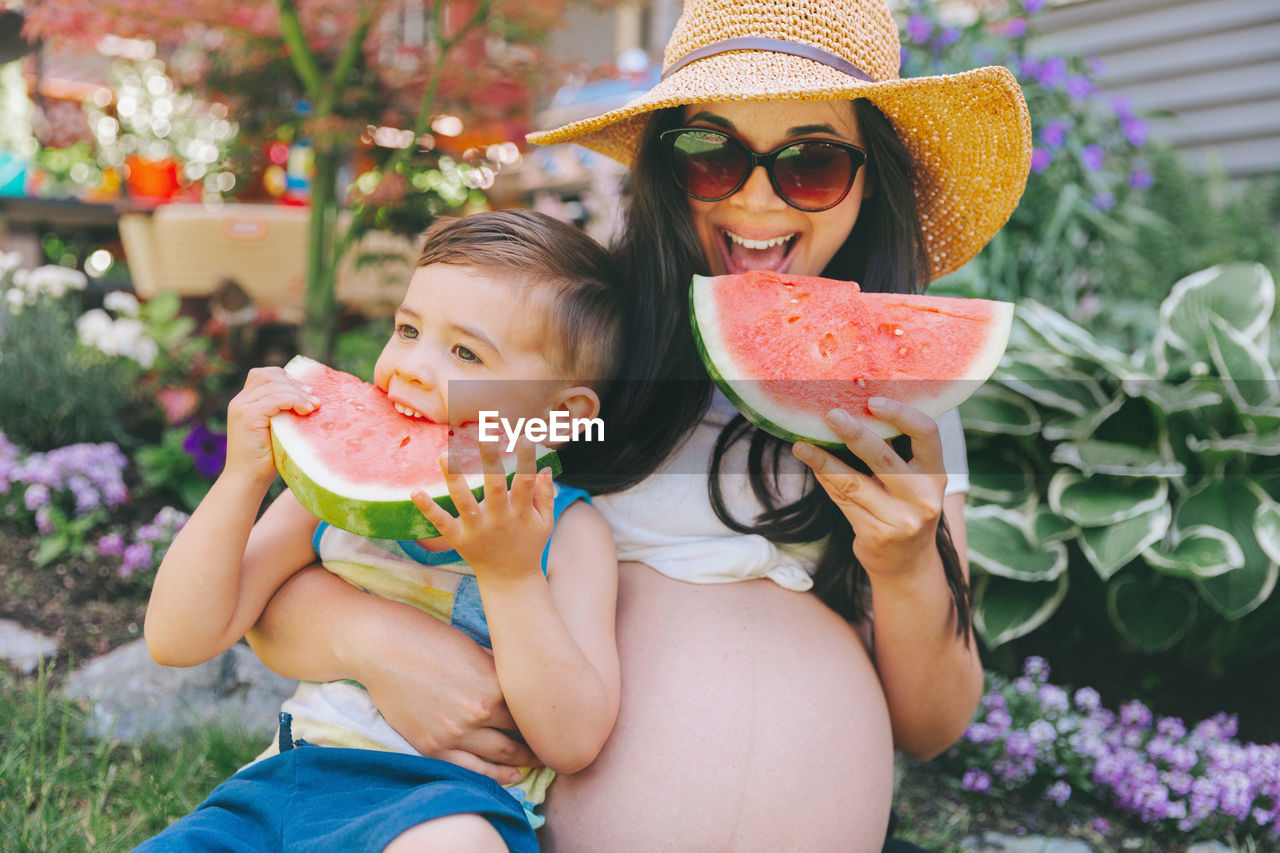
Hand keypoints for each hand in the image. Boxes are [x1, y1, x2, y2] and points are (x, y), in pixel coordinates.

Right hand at [224, 367, 318, 484]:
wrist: (248, 478)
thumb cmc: (266, 458)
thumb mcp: (277, 428)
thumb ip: (284, 411)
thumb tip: (312, 396)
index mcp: (244, 401)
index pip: (264, 375)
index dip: (286, 378)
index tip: (306, 391)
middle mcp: (240, 401)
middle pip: (269, 376)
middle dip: (295, 384)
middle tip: (314, 399)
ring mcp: (241, 407)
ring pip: (274, 385)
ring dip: (298, 393)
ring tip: (314, 406)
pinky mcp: (247, 416)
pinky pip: (275, 399)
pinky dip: (294, 401)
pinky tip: (306, 410)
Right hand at [356, 618, 540, 782]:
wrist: (381, 648)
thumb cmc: (428, 637)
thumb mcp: (475, 649)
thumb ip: (497, 672)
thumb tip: (519, 684)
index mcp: (494, 686)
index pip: (530, 712)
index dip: (544, 718)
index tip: (555, 722)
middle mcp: (478, 714)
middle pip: (519, 738)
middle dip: (538, 745)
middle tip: (554, 748)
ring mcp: (453, 734)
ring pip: (498, 758)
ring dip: (521, 764)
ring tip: (536, 765)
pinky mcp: (431, 746)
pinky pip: (468, 770)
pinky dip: (492, 776)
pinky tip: (509, 778)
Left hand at [411, 436, 552, 580]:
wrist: (510, 580)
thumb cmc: (529, 545)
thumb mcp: (545, 523)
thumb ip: (544, 496)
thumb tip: (544, 468)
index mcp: (520, 514)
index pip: (524, 482)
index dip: (526, 459)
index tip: (525, 436)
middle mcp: (498, 520)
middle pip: (494, 486)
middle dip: (490, 461)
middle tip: (484, 437)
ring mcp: (477, 530)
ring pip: (464, 501)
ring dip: (454, 478)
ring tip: (444, 455)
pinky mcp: (459, 539)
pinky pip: (441, 523)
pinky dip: (428, 508)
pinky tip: (415, 492)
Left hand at [792, 396, 945, 579]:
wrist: (907, 565)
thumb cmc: (905, 508)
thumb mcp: (913, 482)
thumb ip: (894, 452)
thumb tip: (851, 409)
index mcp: (936, 474)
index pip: (927, 433)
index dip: (901, 414)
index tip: (873, 400)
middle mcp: (923, 497)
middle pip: (884, 458)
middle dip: (854, 434)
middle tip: (830, 414)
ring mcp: (900, 519)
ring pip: (852, 482)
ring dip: (823, 460)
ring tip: (802, 445)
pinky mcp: (875, 534)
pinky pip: (842, 500)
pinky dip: (825, 480)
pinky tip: (812, 465)